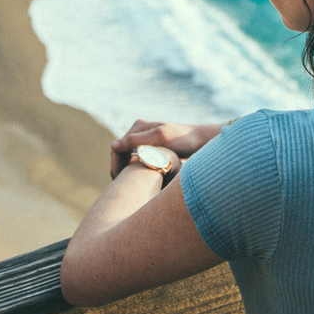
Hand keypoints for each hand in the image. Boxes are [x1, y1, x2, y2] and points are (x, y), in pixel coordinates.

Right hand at [109, 120, 224, 178]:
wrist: (201, 142)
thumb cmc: (183, 139)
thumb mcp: (159, 138)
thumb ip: (136, 141)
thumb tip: (113, 146)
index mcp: (139, 126)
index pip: (117, 147)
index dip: (115, 164)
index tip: (118, 180)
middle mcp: (140, 132)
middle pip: (120, 153)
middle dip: (118, 168)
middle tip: (121, 186)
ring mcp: (145, 141)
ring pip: (127, 158)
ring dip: (126, 171)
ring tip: (128, 186)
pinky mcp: (152, 150)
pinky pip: (137, 161)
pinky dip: (135, 170)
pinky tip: (139, 182)